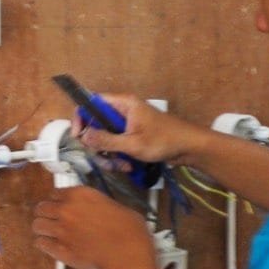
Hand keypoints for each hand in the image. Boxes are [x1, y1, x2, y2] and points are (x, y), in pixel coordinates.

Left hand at [32, 186, 154, 268]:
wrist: (128, 255)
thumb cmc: (129, 232)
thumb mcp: (117, 207)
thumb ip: (100, 206)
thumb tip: (100, 211)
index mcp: (81, 194)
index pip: (55, 193)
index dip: (57, 200)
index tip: (59, 205)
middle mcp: (67, 209)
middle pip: (42, 207)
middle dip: (45, 213)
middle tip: (50, 218)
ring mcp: (61, 230)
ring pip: (38, 225)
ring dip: (42, 228)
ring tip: (47, 232)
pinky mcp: (60, 250)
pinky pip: (41, 244)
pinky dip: (44, 244)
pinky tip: (48, 245)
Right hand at [72, 93, 204, 164]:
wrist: (189, 148)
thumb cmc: (163, 140)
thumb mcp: (132, 143)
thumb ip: (106, 140)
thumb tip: (83, 136)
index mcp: (123, 104)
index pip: (92, 102)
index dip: (82, 118)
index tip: (79, 136)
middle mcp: (123, 111)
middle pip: (96, 125)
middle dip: (99, 145)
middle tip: (105, 158)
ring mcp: (127, 124)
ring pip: (106, 139)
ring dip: (110, 155)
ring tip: (123, 166)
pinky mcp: (132, 136)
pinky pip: (116, 145)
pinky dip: (119, 157)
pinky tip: (129, 166)